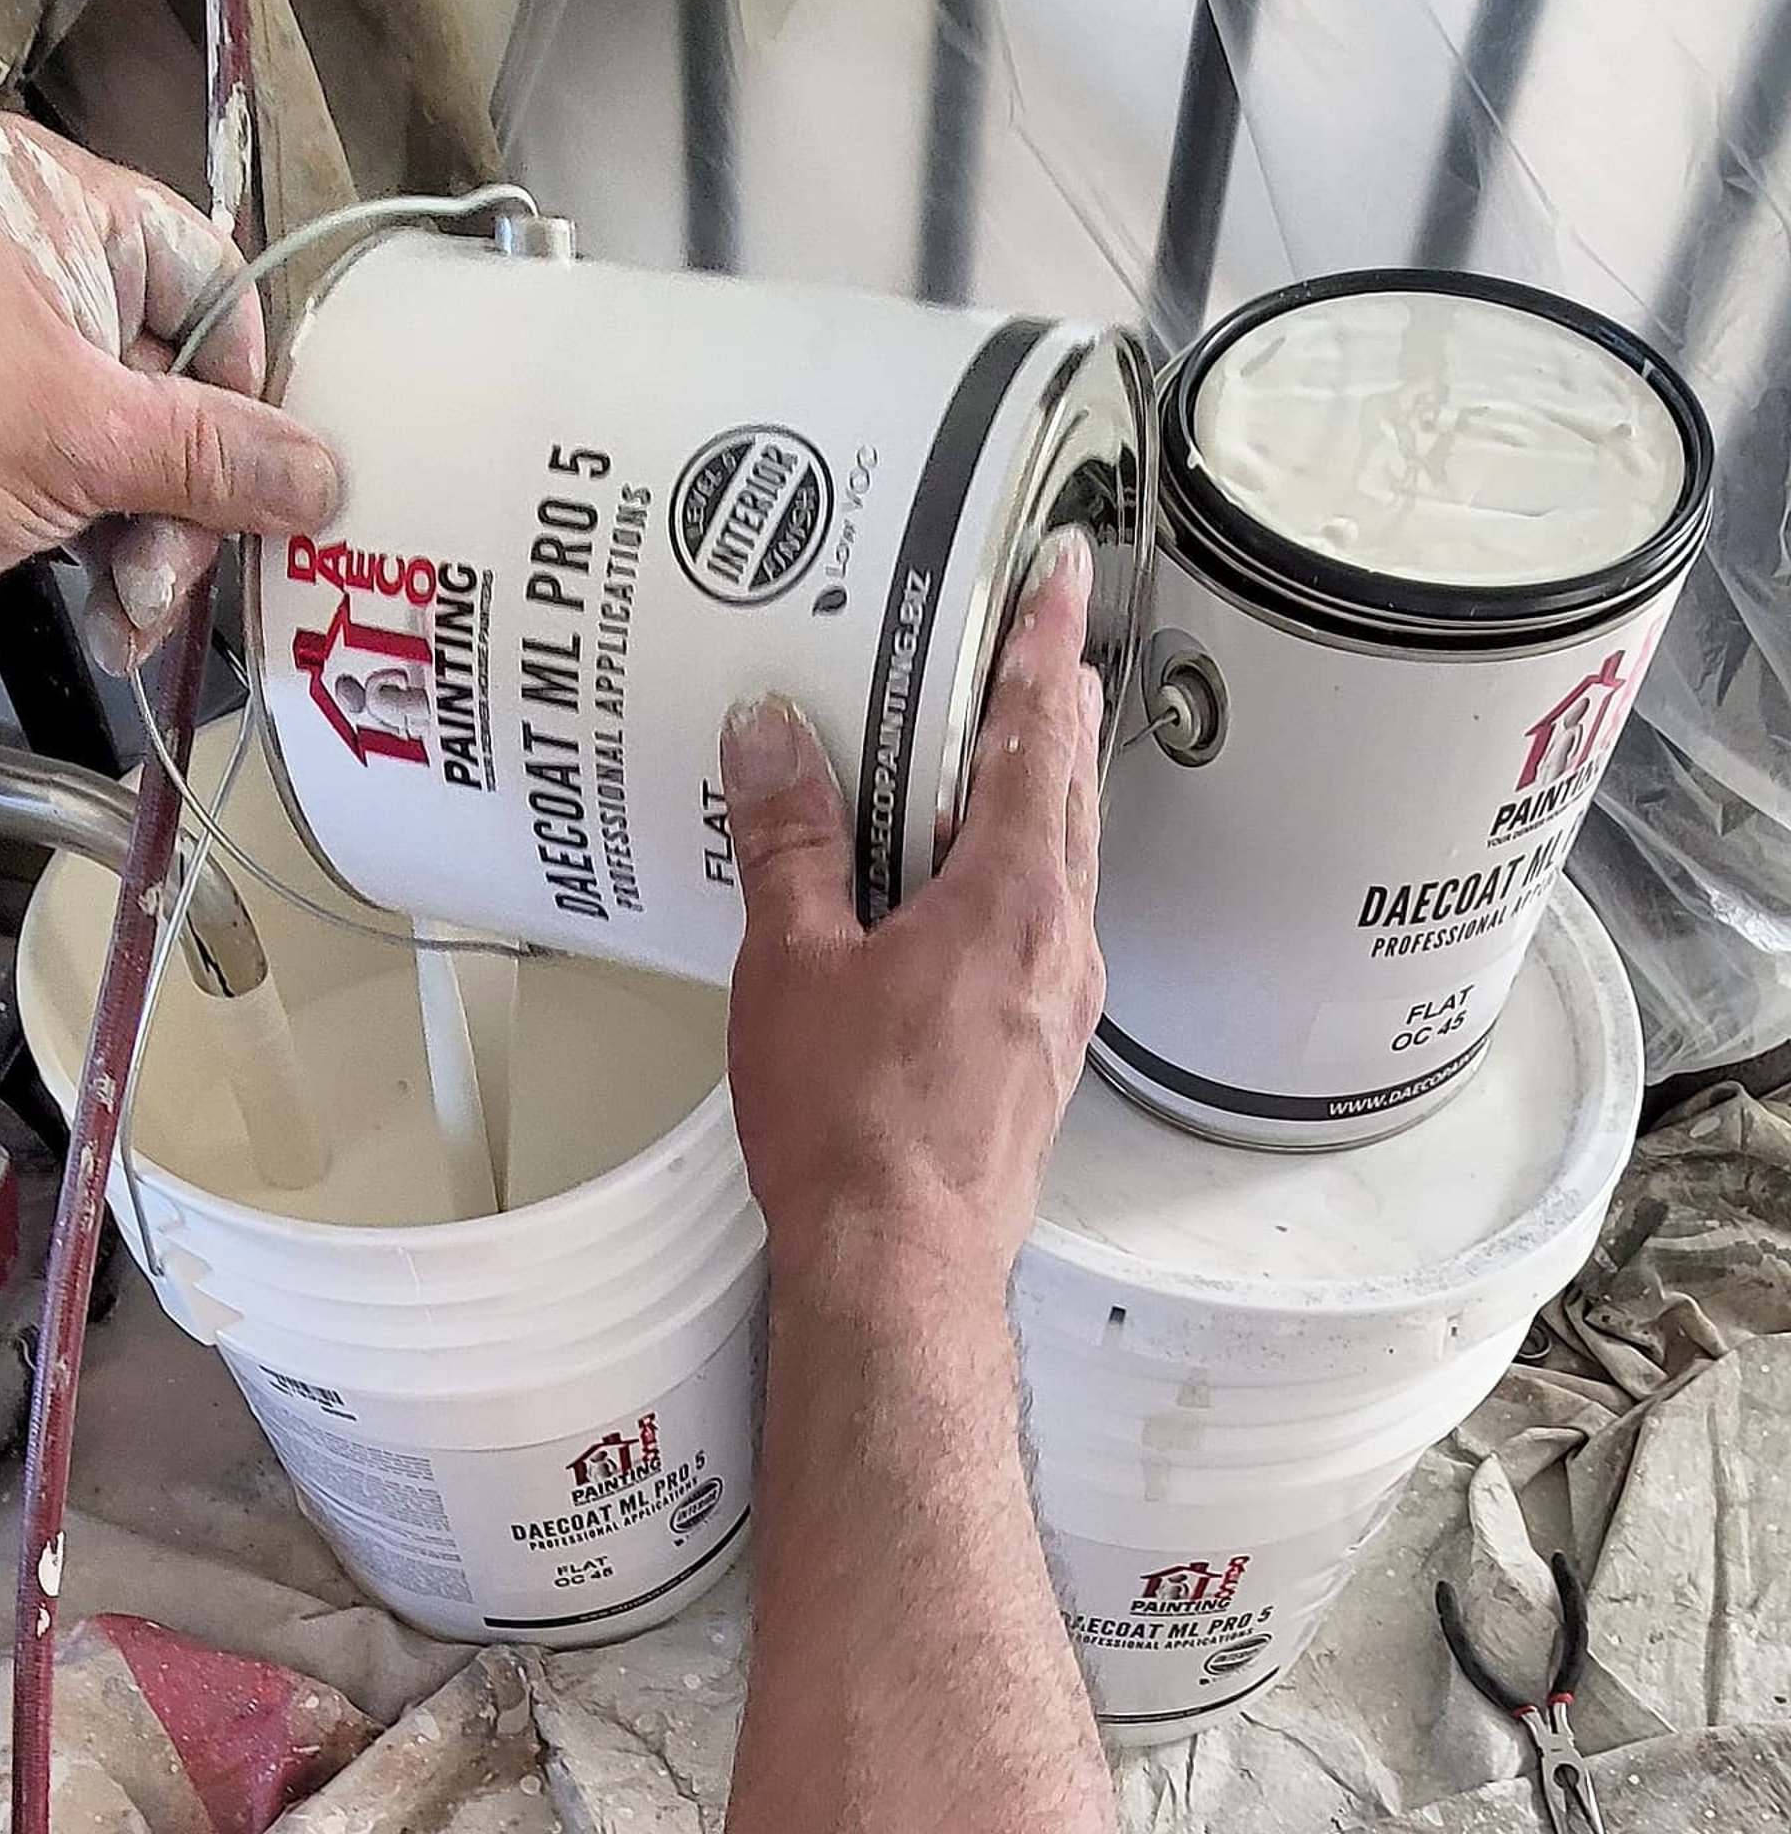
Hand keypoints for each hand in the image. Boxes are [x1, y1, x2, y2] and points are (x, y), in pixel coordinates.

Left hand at [0, 115, 339, 666]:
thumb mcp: (74, 440)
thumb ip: (217, 456)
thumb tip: (318, 474)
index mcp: (54, 211)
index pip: (217, 285)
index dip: (247, 390)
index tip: (266, 474)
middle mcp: (40, 271)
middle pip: (190, 386)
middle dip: (193, 499)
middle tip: (183, 565)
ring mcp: (16, 358)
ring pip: (151, 453)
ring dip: (160, 547)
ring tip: (135, 608)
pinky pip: (101, 490)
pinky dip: (117, 557)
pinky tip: (112, 613)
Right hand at [720, 525, 1104, 1297]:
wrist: (903, 1269)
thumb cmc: (854, 1128)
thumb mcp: (795, 965)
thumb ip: (788, 841)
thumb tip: (771, 734)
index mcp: (1011, 897)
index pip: (1042, 734)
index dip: (1047, 642)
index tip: (1066, 574)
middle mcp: (1061, 939)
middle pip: (1073, 789)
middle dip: (1054, 705)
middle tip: (1034, 639)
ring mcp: (1064, 997)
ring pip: (1067, 859)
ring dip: (1041, 790)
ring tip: (996, 747)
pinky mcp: (1045, 1044)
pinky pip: (1046, 922)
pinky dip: (1020, 869)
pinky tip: (968, 884)